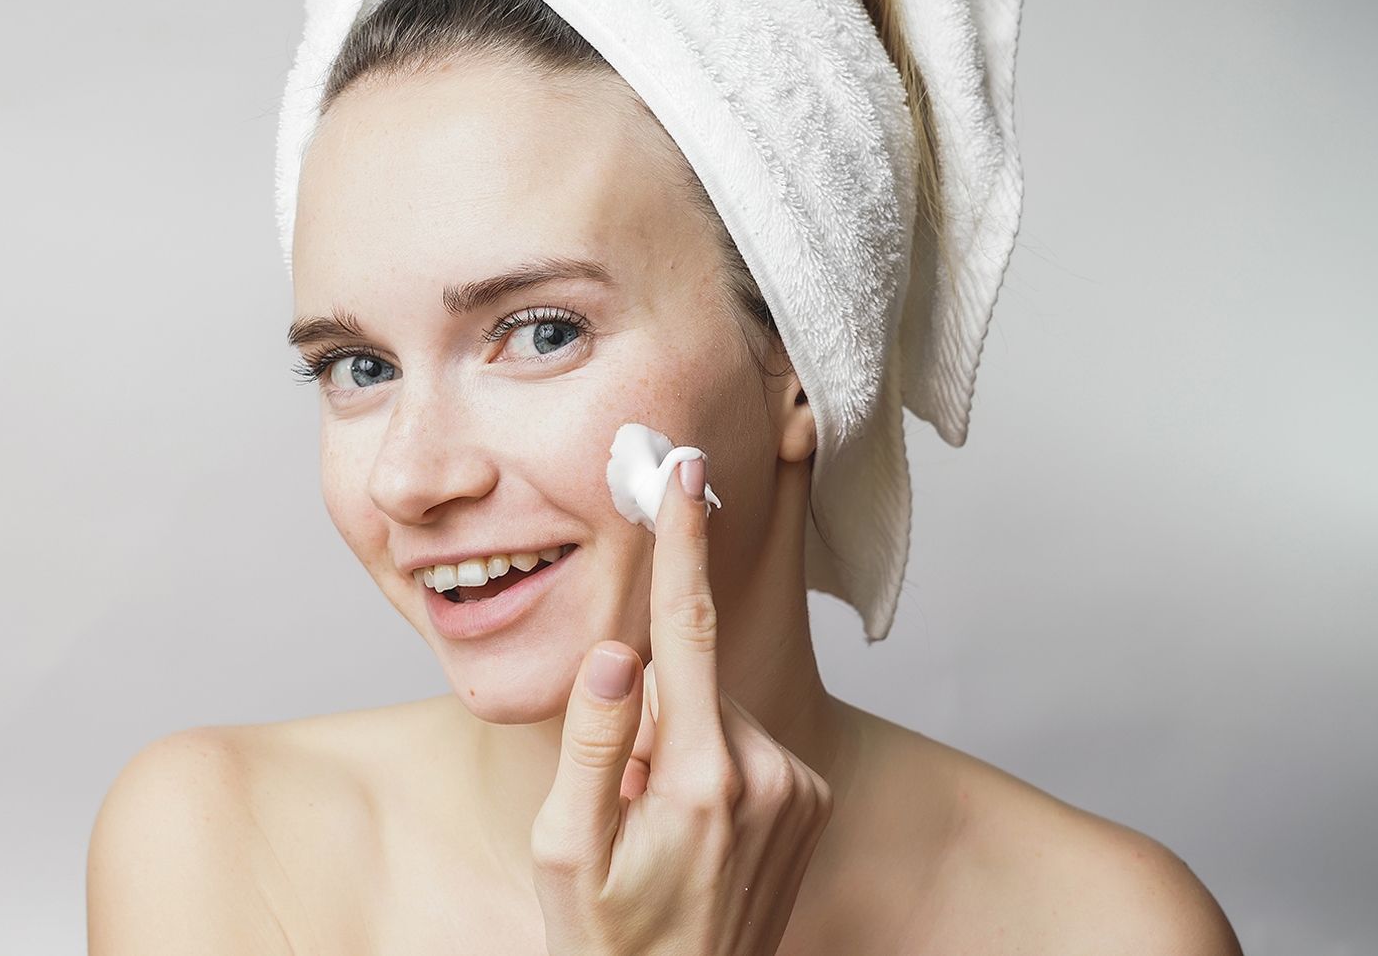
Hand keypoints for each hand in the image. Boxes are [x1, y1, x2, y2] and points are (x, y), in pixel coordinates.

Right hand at [532, 453, 833, 955]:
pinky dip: (709, 767)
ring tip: (653, 829)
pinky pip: (745, 745)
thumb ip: (593, 741)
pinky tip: (690, 831)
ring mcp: (798, 789)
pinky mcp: (811, 800)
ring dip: (677, 746)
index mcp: (702, 779)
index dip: (683, 542)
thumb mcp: (566, 850)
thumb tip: (616, 649)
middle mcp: (768, 775)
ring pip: (718, 712)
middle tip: (617, 800)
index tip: (687, 470)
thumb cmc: (609, 942)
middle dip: (646, 712)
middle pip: (692, 681)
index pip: (689, 630)